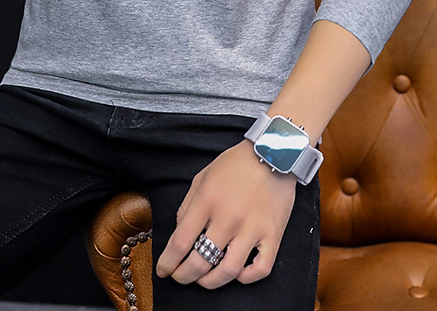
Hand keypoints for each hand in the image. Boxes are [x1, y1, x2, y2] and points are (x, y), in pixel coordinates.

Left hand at [155, 139, 296, 288]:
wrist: (273, 153)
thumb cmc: (235, 164)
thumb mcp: (202, 177)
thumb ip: (187, 206)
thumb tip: (181, 233)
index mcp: (207, 200)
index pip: (180, 242)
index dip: (168, 262)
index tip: (163, 270)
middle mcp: (228, 217)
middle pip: (200, 262)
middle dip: (184, 276)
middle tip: (180, 277)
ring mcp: (252, 228)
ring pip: (228, 271)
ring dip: (210, 282)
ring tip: (204, 280)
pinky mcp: (273, 235)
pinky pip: (260, 269)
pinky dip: (246, 278)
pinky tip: (236, 273)